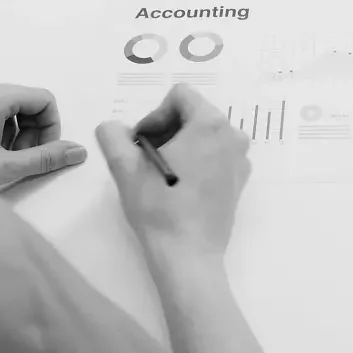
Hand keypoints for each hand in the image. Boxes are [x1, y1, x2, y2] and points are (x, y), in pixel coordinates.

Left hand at [0, 81, 86, 192]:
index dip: (51, 126)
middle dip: (32, 132)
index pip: (42, 98)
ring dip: (13, 136)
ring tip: (1, 165)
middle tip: (23, 161)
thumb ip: (46, 158)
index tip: (45, 151)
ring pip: (4, 111)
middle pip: (23, 103)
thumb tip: (76, 151)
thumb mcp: (5, 168)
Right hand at [95, 85, 250, 259]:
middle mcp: (233, 136)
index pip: (180, 96)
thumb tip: (112, 126)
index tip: (141, 144)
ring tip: (161, 175)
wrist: (188, 256)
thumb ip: (113, 136)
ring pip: (204, 135)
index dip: (155, 115)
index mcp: (210, 124)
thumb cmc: (159, 208)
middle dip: (167, 130)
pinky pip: (215, 155)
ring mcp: (241, 159)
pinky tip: (180, 188)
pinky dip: (196, 161)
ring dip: (180, 146)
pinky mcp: (240, 180)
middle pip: (194, 114)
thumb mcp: (125, 168)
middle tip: (146, 159)